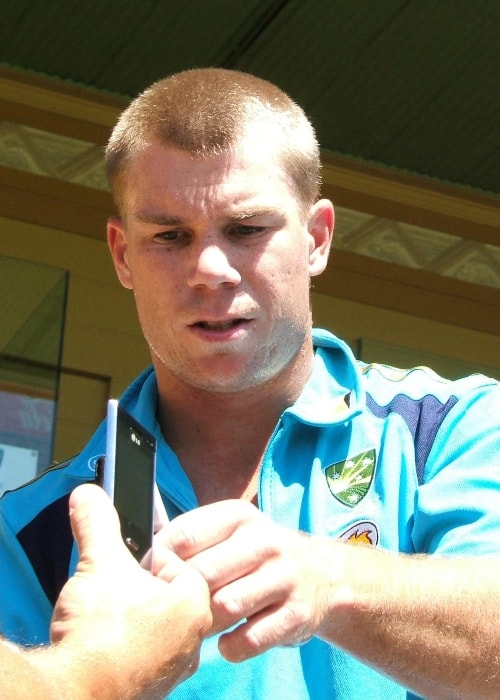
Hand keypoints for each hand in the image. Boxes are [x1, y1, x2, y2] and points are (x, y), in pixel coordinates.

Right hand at [52, 484, 211, 698]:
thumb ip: (98, 523)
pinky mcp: (152, 688)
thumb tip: (89, 494)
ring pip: (160, 625)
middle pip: (171, 593)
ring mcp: (174, 668)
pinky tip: (107, 640)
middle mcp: (193, 640)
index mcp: (194, 605)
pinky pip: (148, 654)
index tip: (123, 565)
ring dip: (137, 614)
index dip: (146, 558)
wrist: (73, 692)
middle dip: (143, 586)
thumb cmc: (99, 627)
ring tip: (109, 612)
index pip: (179, 563)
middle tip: (116, 587)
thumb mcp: (99, 562)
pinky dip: (130, 643)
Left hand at [151, 500, 340, 661]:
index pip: (184, 535)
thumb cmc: (257, 555)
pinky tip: (227, 639)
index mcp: (240, 516)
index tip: (151, 579)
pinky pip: (248, 640)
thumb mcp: (231, 533)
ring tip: (201, 626)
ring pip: (224, 607)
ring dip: (205, 625)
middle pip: (202, 574)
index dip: (159, 562)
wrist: (323, 575)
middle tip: (175, 610)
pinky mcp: (296, 614)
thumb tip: (142, 564)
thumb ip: (191, 541)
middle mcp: (265, 541)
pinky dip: (230, 647)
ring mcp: (284, 577)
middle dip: (182, 598)